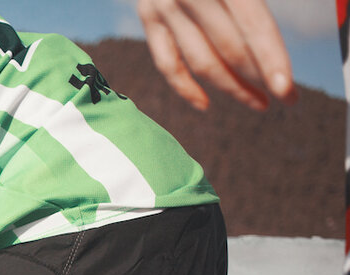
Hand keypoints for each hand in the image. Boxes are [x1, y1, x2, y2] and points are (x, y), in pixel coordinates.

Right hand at [137, 0, 296, 110]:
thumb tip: (276, 41)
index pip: (254, 28)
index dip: (273, 62)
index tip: (287, 92)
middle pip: (229, 50)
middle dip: (259, 79)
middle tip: (283, 97)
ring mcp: (165, 8)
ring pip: (202, 63)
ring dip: (232, 89)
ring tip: (257, 101)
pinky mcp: (148, 16)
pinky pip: (167, 63)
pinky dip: (185, 89)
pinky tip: (206, 104)